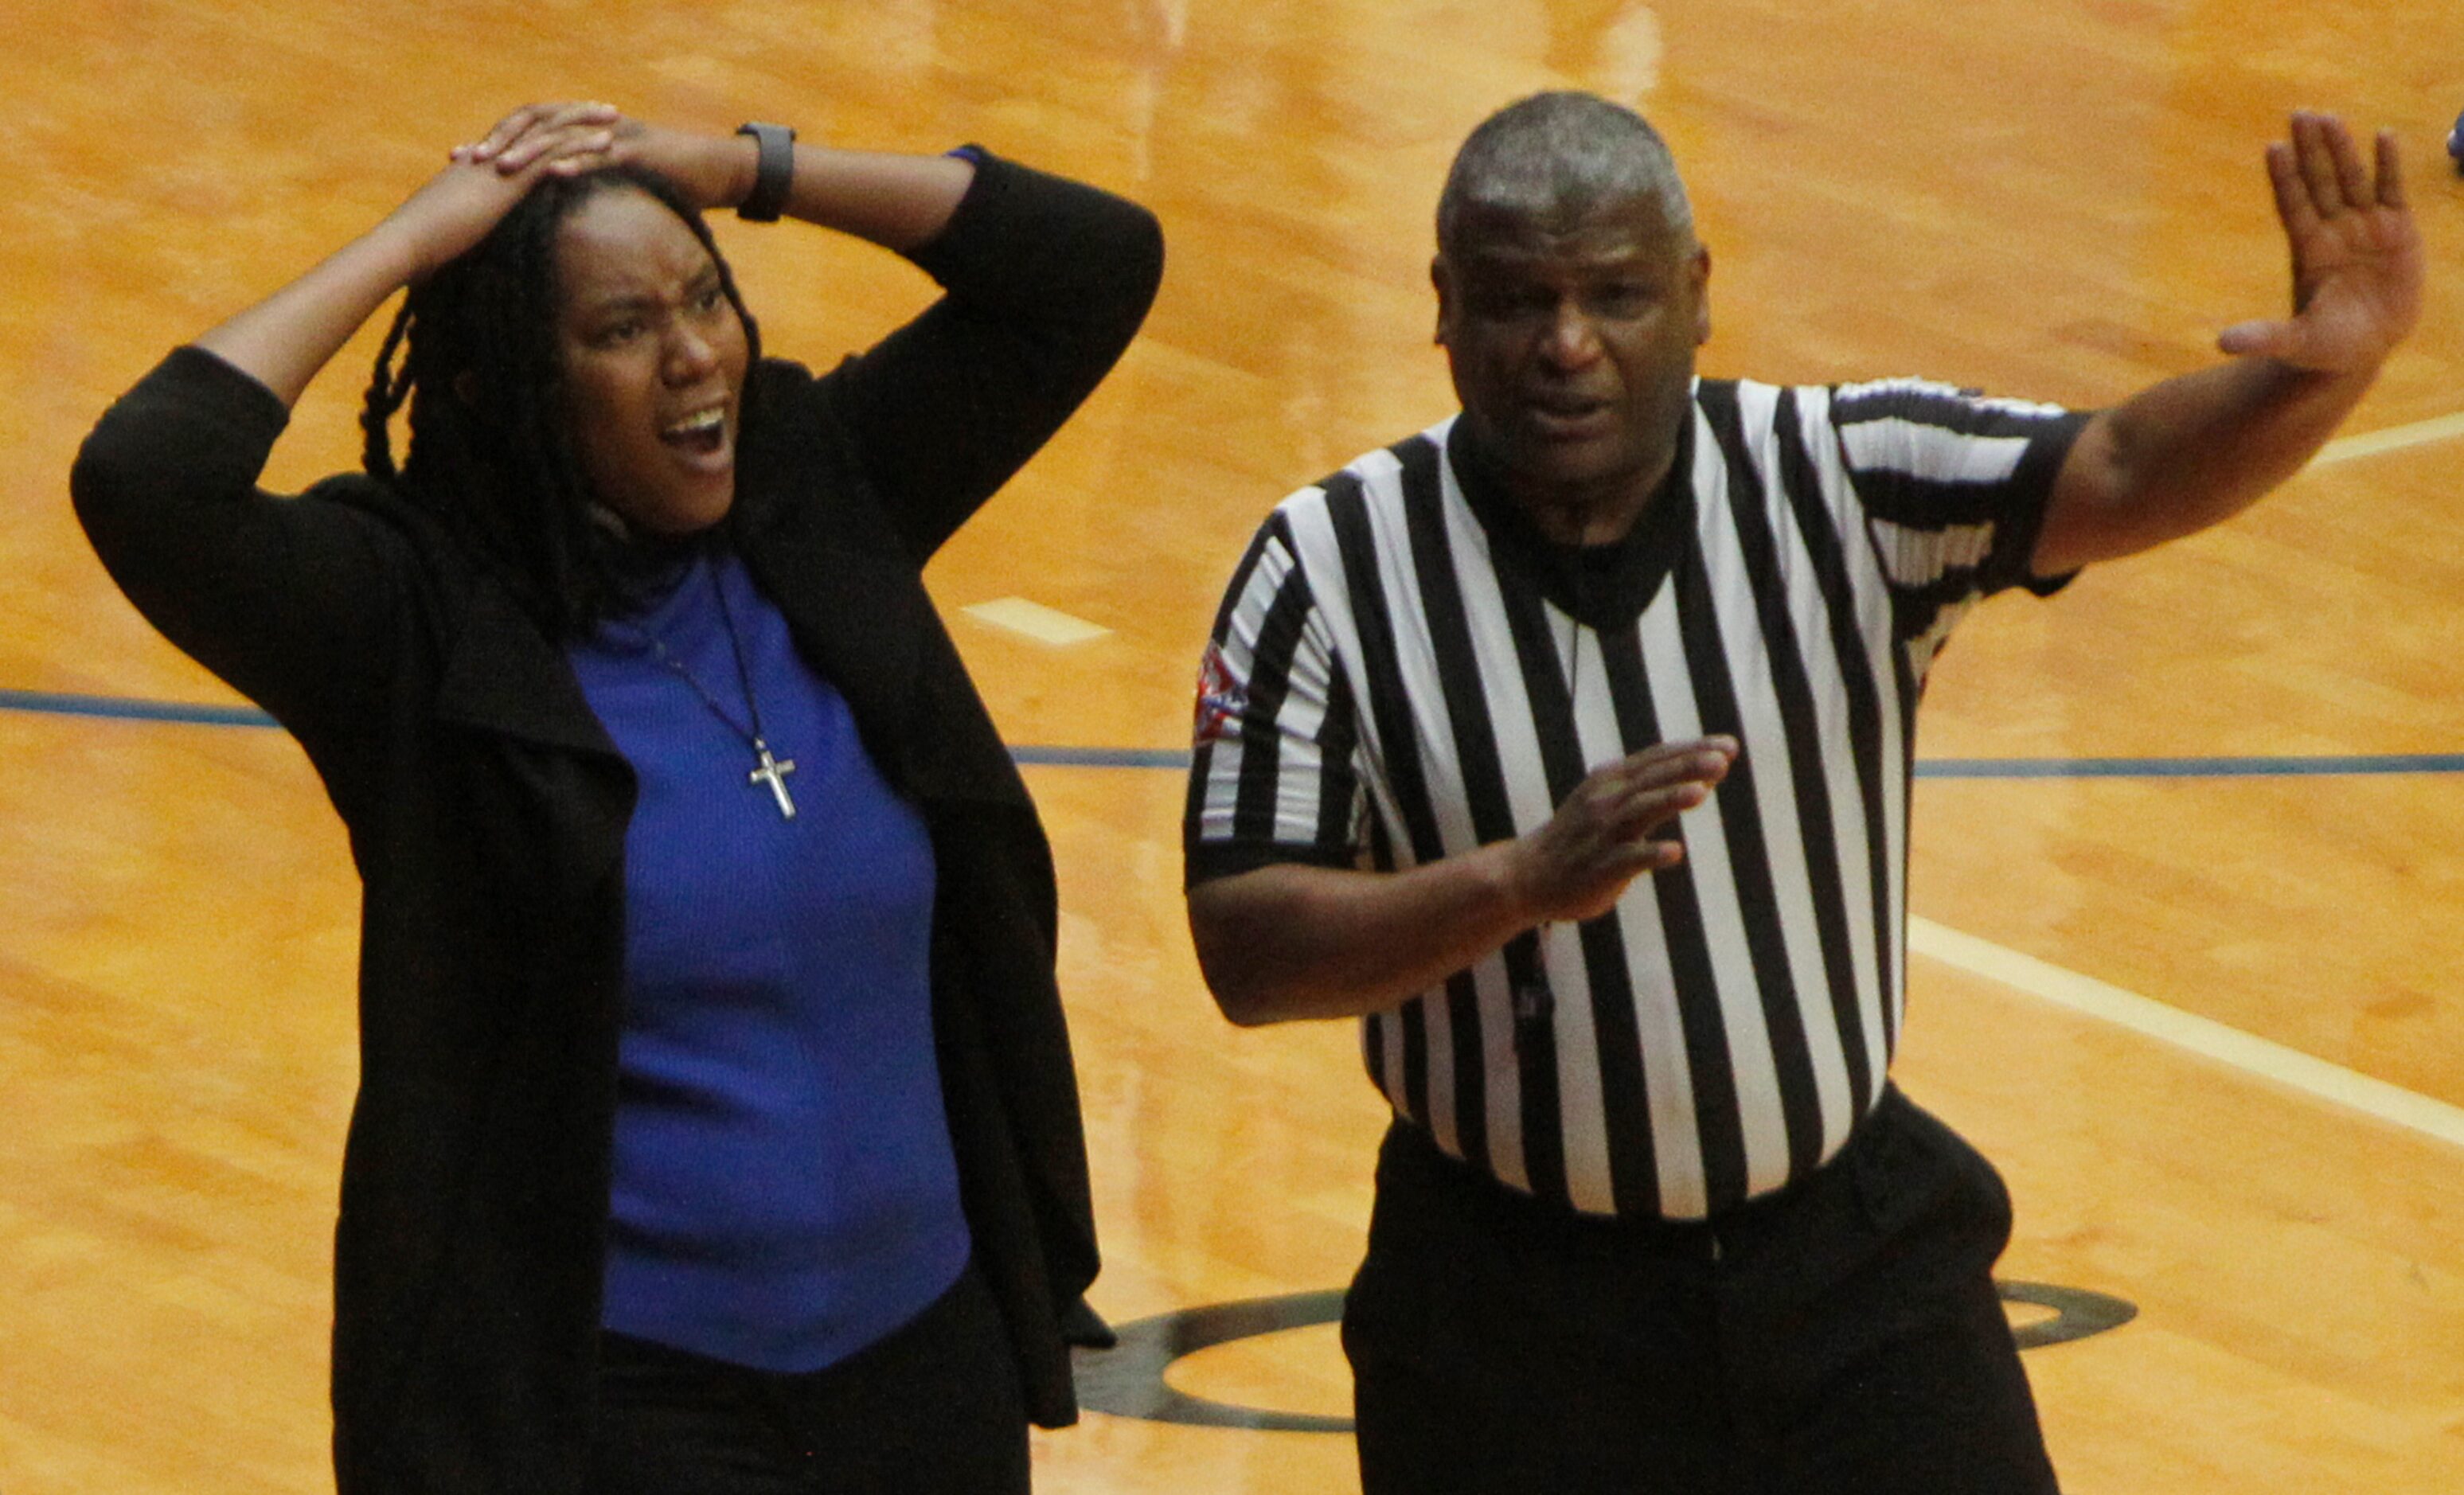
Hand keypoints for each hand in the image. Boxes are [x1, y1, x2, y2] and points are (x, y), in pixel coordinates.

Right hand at [376, 104, 623, 278]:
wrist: (404, 244)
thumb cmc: (419, 246)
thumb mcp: (446, 230)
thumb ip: (462, 225)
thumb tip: (463, 235)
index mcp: (477, 167)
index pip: (515, 138)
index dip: (542, 128)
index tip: (566, 123)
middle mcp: (490, 158)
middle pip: (535, 124)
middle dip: (569, 114)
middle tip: (601, 108)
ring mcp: (499, 167)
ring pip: (547, 133)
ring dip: (583, 122)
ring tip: (614, 115)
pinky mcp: (508, 183)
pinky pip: (552, 157)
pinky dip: (581, 147)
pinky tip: (607, 144)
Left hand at [456, 102, 754, 213]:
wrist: (717, 171)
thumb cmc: (670, 181)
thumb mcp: (619, 184)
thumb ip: (585, 188)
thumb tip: (553, 212)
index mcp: (582, 131)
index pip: (528, 128)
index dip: (495, 141)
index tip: (463, 161)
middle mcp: (592, 126)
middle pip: (535, 124)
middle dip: (500, 141)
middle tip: (470, 161)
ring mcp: (614, 134)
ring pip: (562, 136)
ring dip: (530, 152)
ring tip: (501, 169)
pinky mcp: (638, 150)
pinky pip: (601, 155)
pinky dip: (577, 163)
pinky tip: (555, 175)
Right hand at [1505, 737, 1736, 923]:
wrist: (1528, 875)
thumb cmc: (1578, 838)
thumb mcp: (1606, 801)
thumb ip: (1647, 788)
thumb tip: (1700, 775)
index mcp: (1609, 782)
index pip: (1656, 759)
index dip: (1692, 750)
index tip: (1729, 745)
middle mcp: (1605, 802)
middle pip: (1651, 779)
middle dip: (1687, 767)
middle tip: (1723, 759)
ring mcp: (1602, 835)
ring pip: (1639, 811)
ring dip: (1669, 799)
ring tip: (1701, 792)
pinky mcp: (1600, 868)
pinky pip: (1627, 859)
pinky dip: (1650, 853)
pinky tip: (1675, 852)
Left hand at [2217, 111, 2422, 373]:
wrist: (2362, 350)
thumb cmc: (2324, 346)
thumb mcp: (2294, 343)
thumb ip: (2263, 338)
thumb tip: (2222, 343)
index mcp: (2308, 251)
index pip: (2293, 206)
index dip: (2285, 178)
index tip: (2273, 148)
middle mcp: (2334, 232)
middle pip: (2319, 183)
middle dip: (2310, 150)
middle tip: (2298, 114)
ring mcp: (2366, 228)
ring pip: (2352, 180)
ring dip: (2343, 149)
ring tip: (2330, 118)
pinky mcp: (2398, 232)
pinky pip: (2393, 191)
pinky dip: (2389, 165)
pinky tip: (2384, 135)